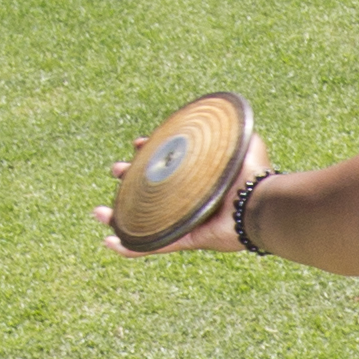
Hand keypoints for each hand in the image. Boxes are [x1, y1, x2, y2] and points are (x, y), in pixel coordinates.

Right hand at [92, 127, 277, 254]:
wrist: (260, 204)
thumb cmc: (255, 174)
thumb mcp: (243, 141)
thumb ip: (234, 128)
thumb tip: (228, 112)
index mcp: (200, 177)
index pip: (170, 165)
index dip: (151, 154)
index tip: (137, 144)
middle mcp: (191, 200)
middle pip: (151, 192)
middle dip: (129, 181)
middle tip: (114, 171)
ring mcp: (188, 221)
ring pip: (145, 221)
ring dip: (120, 217)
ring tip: (99, 212)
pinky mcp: (187, 239)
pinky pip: (154, 245)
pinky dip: (131, 247)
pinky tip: (109, 242)